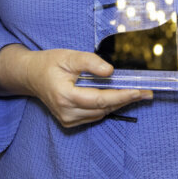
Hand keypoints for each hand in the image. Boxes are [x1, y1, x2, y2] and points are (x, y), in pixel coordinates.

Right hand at [17, 48, 152, 127]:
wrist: (31, 76)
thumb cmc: (49, 63)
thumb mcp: (69, 56)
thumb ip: (90, 62)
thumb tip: (111, 72)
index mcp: (65, 96)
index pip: (100, 99)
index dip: (122, 95)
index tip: (140, 91)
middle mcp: (67, 112)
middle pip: (103, 108)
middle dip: (126, 100)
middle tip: (146, 93)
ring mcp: (67, 119)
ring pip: (100, 114)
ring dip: (117, 103)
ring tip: (134, 93)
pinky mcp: (69, 122)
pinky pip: (94, 116)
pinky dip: (106, 107)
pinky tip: (115, 97)